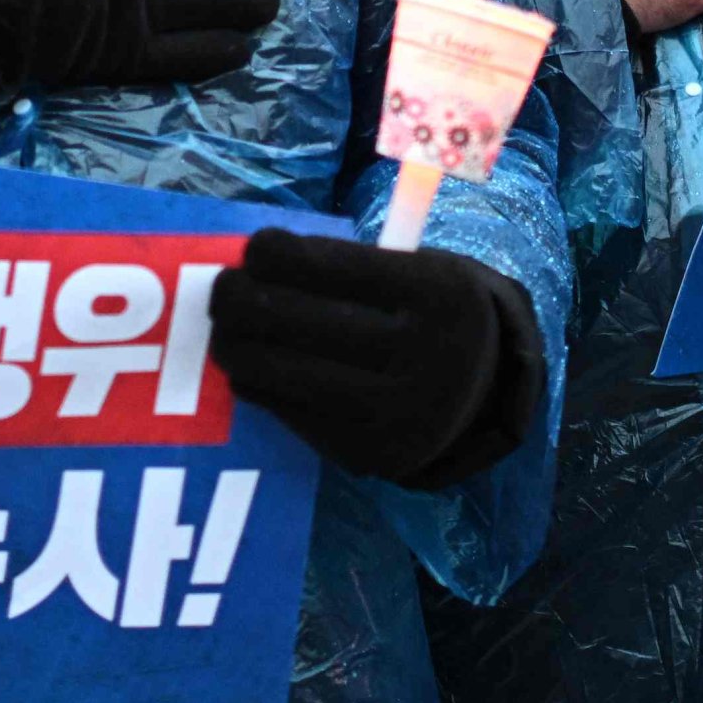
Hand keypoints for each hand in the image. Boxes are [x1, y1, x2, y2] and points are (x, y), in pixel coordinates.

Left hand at [210, 227, 539, 487]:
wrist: (479, 398)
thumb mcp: (415, 271)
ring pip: (279, 369)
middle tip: (223, 288)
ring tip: (225, 325)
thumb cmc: (425, 315)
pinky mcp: (367, 454)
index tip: (255, 249)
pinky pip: (285, 410)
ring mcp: (397, 414)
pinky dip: (258, 382)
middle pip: (297, 320)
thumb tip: (252, 262)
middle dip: (241, 297)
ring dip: (235, 342)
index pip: (332, 266)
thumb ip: (344, 262)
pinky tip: (250, 365)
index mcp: (441, 295)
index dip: (276, 254)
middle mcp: (426, 357)